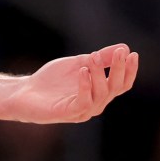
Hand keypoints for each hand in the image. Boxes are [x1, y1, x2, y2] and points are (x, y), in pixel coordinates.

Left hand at [8, 44, 138, 122]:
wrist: (26, 92)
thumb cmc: (53, 80)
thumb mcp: (79, 63)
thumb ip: (99, 58)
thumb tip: (123, 47)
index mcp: (100, 92)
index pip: (121, 84)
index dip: (129, 70)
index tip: (132, 54)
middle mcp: (96, 103)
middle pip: (115, 88)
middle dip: (118, 69)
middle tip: (119, 53)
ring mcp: (83, 110)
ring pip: (101, 94)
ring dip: (99, 74)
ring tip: (93, 57)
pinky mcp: (69, 113)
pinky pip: (83, 101)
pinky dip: (85, 85)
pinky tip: (82, 71)